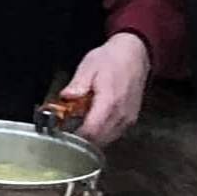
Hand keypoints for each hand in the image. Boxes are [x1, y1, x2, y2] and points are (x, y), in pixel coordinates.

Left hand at [58, 33, 150, 149]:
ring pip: (108, 139)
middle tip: (66, 131)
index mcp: (109, 102)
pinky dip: (102, 134)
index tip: (62, 133)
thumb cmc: (110, 60)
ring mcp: (128, 118)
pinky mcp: (131, 120)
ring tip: (78, 126)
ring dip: (92, 138)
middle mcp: (122, 114)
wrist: (134, 56)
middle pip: (99, 139)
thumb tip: (66, 96)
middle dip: (81, 138)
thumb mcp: (88, 66)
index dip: (76, 136)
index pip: (92, 130)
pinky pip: (115, 134)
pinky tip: (92, 124)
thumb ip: (78, 84)